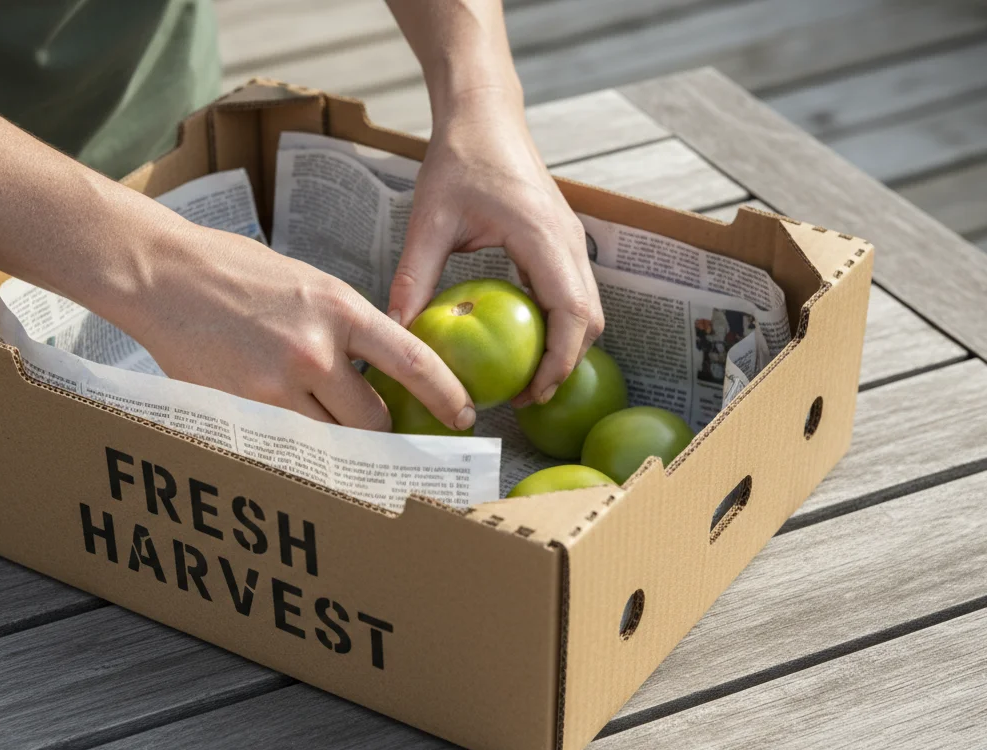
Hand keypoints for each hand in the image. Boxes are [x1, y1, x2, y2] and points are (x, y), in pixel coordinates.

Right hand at [120, 222, 476, 431]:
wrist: (161, 275)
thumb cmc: (234, 272)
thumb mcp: (308, 283)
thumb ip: (346, 325)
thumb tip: (378, 367)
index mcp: (339, 309)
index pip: (413, 362)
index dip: (445, 395)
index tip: (463, 416)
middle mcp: (314, 351)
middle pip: (373, 420)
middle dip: (379, 429)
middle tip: (377, 427)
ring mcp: (276, 386)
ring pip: (332, 441)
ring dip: (337, 440)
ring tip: (323, 422)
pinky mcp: (242, 409)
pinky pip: (287, 443)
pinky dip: (294, 441)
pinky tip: (282, 422)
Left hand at [386, 93, 604, 406]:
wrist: (484, 115)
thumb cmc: (458, 159)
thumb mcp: (429, 219)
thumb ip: (415, 275)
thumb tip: (395, 328)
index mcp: (541, 236)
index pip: (573, 312)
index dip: (561, 360)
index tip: (535, 391)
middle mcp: (566, 240)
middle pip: (591, 318)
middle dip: (567, 363)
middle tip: (527, 396)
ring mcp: (568, 239)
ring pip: (588, 307)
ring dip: (566, 345)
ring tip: (527, 377)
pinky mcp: (560, 239)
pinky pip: (573, 291)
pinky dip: (559, 322)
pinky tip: (524, 340)